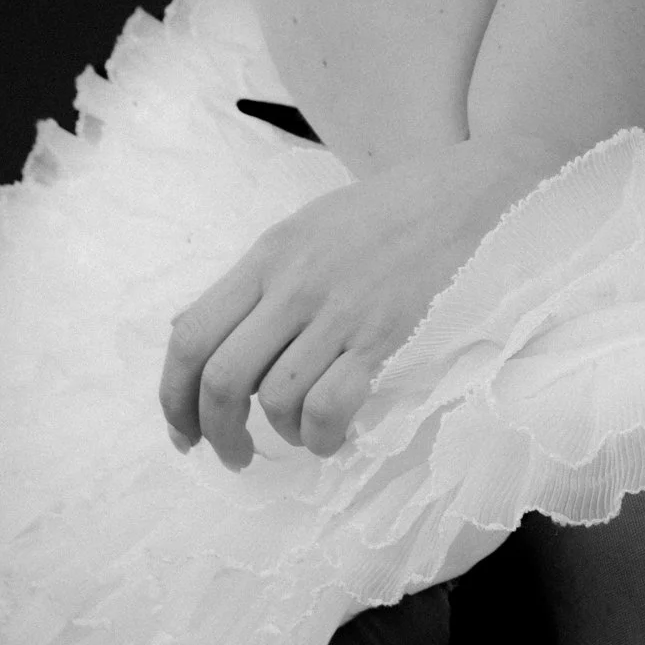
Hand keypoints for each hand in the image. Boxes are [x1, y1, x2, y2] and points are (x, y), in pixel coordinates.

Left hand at [158, 133, 564, 469]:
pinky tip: (335, 434)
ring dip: (278, 436)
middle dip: (215, 432)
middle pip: (222, 378)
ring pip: (275, 399)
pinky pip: (330, 406)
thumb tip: (193, 329)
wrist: (472, 188)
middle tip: (232, 456)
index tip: (183, 431)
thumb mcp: (309, 226)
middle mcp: (295, 282)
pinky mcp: (386, 332)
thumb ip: (258, 277)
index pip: (191, 336)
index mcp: (270, 253)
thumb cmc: (392, 209)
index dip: (173, 397)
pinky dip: (323, 436)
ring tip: (296, 438)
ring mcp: (341, 309)